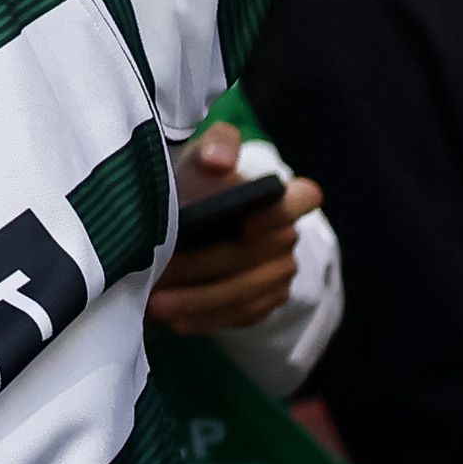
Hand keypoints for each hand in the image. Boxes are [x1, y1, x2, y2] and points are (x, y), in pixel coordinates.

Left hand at [147, 128, 318, 336]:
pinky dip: (207, 319)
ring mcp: (280, 273)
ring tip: (157, 305)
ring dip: (200, 302)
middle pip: (253, 257)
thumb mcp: (202, 155)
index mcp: (282, 197)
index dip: (281, 211)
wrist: (194, 220)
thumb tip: (216, 160)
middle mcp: (287, 237)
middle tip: (162, 274)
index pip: (305, 198)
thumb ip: (217, 143)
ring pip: (245, 293)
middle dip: (205, 268)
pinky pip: (241, 316)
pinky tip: (176, 320)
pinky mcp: (266, 301)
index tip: (247, 221)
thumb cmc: (199, 183)